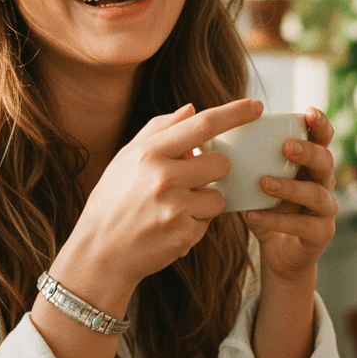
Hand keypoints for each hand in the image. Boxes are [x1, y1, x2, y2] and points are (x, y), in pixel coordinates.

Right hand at [49, 98, 263, 316]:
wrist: (99, 251)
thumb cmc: (112, 200)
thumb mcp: (125, 159)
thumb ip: (158, 130)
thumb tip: (191, 109)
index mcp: (149, 153)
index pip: (202, 125)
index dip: (234, 113)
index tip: (257, 105)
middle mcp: (164, 177)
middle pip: (221, 163)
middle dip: (211, 171)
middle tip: (187, 181)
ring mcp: (176, 207)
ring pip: (219, 196)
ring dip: (204, 201)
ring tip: (174, 208)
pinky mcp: (185, 234)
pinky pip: (208, 222)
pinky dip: (194, 224)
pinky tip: (169, 227)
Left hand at [246, 107, 339, 283]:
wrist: (274, 250)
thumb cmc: (261, 204)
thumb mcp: (248, 179)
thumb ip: (234, 158)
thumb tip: (198, 138)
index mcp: (308, 163)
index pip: (321, 138)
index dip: (319, 124)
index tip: (307, 113)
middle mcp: (322, 182)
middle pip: (325, 161)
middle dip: (308, 152)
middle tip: (286, 147)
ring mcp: (324, 209)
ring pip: (316, 194)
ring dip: (290, 187)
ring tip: (264, 183)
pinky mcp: (320, 234)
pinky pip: (303, 225)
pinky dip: (277, 220)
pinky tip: (252, 215)